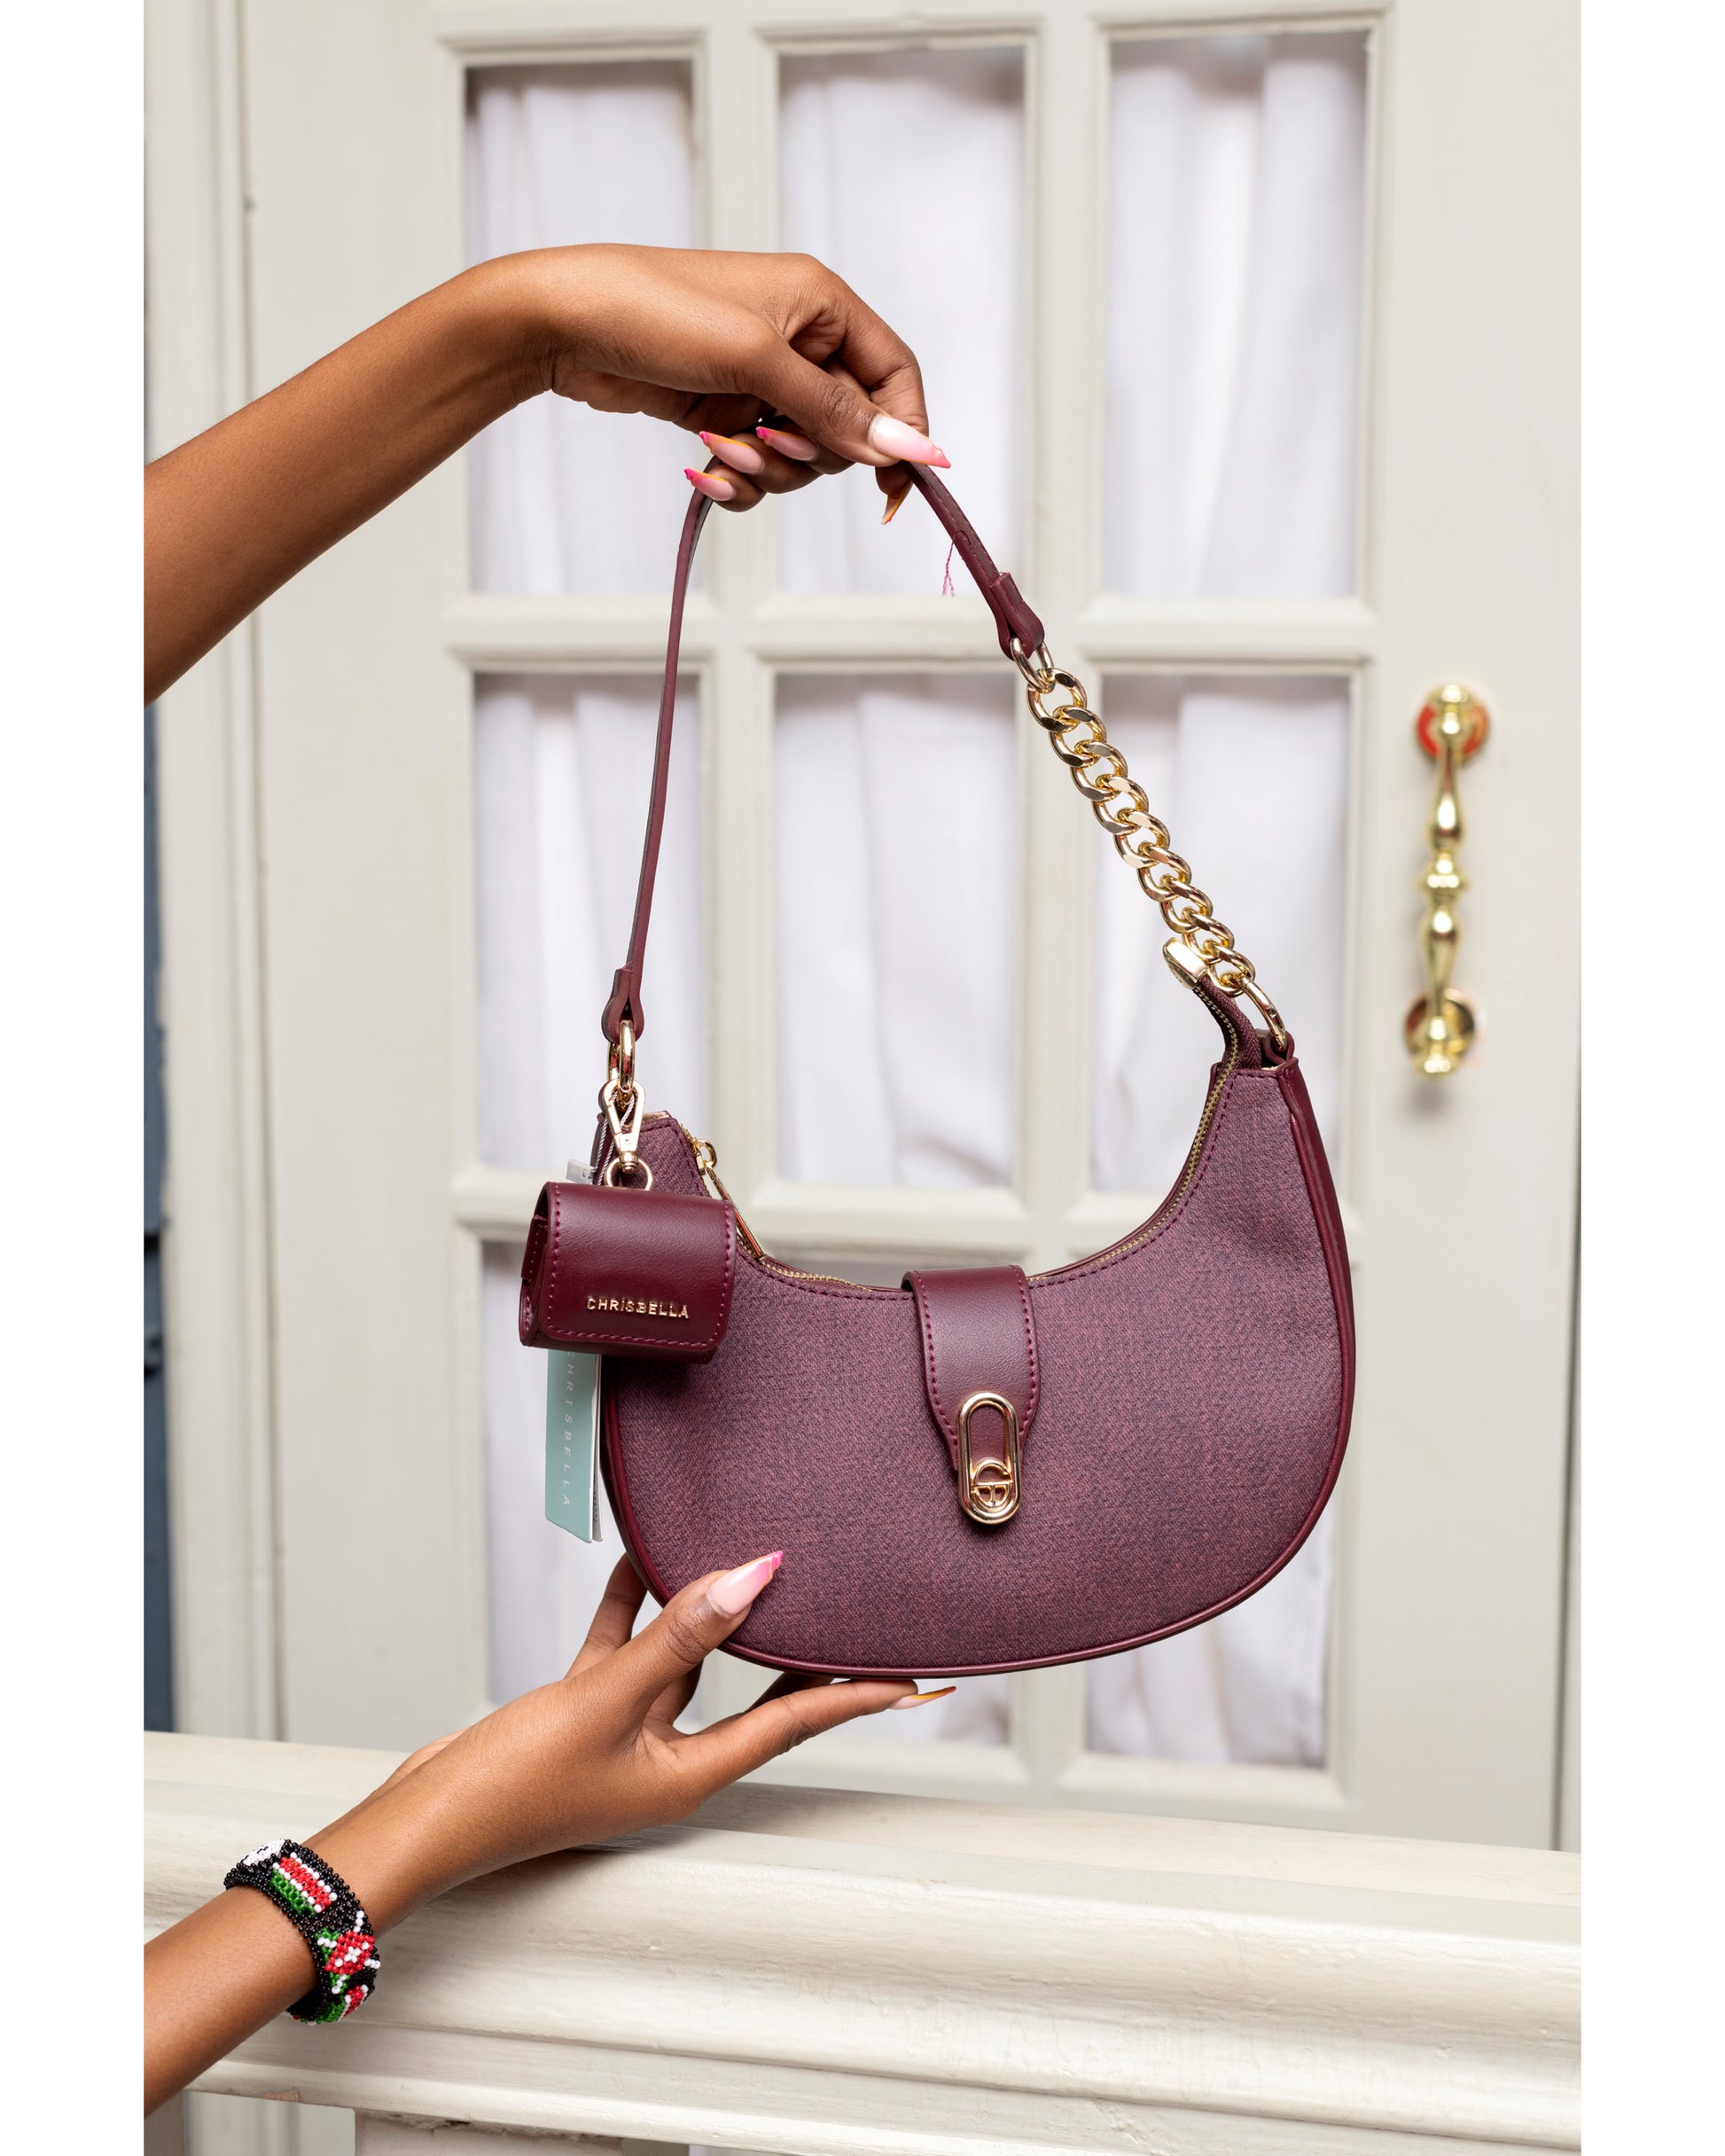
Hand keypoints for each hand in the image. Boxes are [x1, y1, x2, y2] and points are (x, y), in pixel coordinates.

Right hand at [316, 1551, 941, 1917]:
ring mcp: (623, 1740)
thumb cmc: (508, 1790)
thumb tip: (755, 1579)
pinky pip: (623, 1655)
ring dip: (706, 1614)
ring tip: (742, 1561)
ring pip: (686, 1665)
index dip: (857, 1695)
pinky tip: (633, 1566)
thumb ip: (680, 1635)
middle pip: (755, 1694)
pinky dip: (632, 1611)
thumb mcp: (605, 1700)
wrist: (423, 1820)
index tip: (913, 1678)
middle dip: (798, 1651)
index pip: (795, 1722)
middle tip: (848, 1614)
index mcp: (689, 1775)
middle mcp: (666, 1761)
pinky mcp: (581, 1718)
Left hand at [502, 243, 946, 518]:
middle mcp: (801, 340)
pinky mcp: (727, 408)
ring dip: (769, 470)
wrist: (566, 323)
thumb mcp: (756, 360)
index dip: (904, 432)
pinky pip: (762, 466)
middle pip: (851, 427)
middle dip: (812, 453)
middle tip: (766, 445)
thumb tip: (907, 448)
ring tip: (722, 453)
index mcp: (824, 305)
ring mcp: (763, 377)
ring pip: (805, 455)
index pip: (896, 376)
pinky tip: (706, 470)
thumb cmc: (657, 312)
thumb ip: (835, 410)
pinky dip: (741, 479)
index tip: (896, 489)